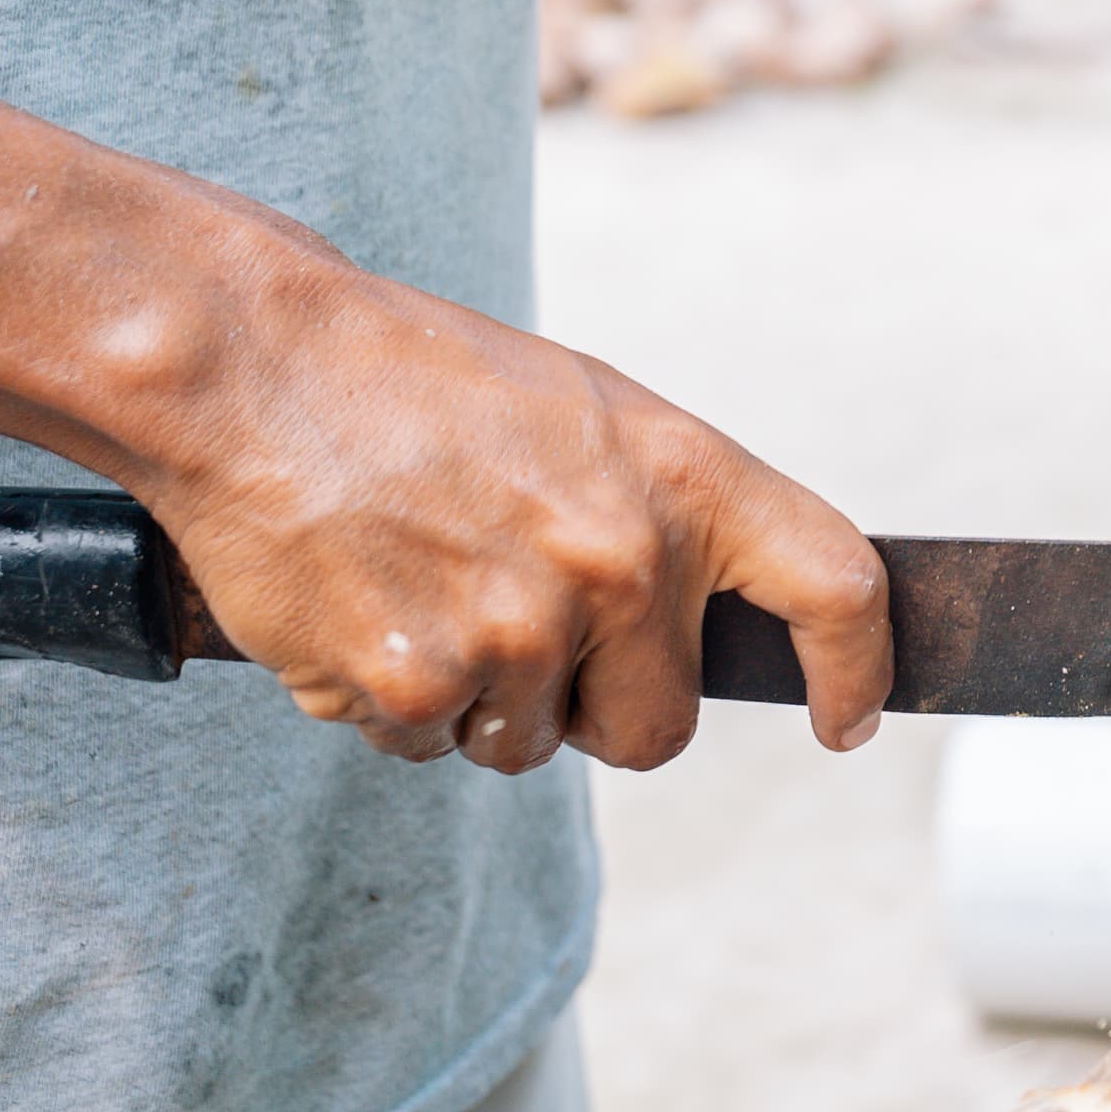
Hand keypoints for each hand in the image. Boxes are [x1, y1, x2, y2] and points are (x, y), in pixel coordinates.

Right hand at [129, 249, 890, 772]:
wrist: (254, 363)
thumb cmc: (416, 383)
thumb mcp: (583, 414)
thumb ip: (661, 515)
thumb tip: (697, 628)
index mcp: (682, 476)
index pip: (835, 585)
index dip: (857, 669)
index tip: (844, 720)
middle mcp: (622, 559)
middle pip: (659, 728)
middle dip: (596, 706)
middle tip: (517, 620)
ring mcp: (521, 630)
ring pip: (528, 745)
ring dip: (479, 699)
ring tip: (417, 580)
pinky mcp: (418, 684)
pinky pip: (425, 748)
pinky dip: (388, 701)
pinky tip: (356, 604)